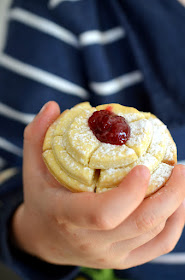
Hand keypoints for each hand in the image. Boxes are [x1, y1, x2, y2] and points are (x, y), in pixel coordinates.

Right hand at [11, 101, 184, 268]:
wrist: (44, 241)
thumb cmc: (41, 200)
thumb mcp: (32, 168)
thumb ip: (37, 135)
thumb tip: (53, 106)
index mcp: (66, 217)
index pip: (104, 213)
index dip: (130, 192)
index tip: (145, 166)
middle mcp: (91, 241)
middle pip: (141, 223)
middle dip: (171, 194)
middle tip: (179, 167)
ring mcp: (110, 255)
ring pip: (155, 233)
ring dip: (176, 204)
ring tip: (181, 177)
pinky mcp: (123, 260)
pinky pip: (159, 246)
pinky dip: (176, 223)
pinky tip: (179, 203)